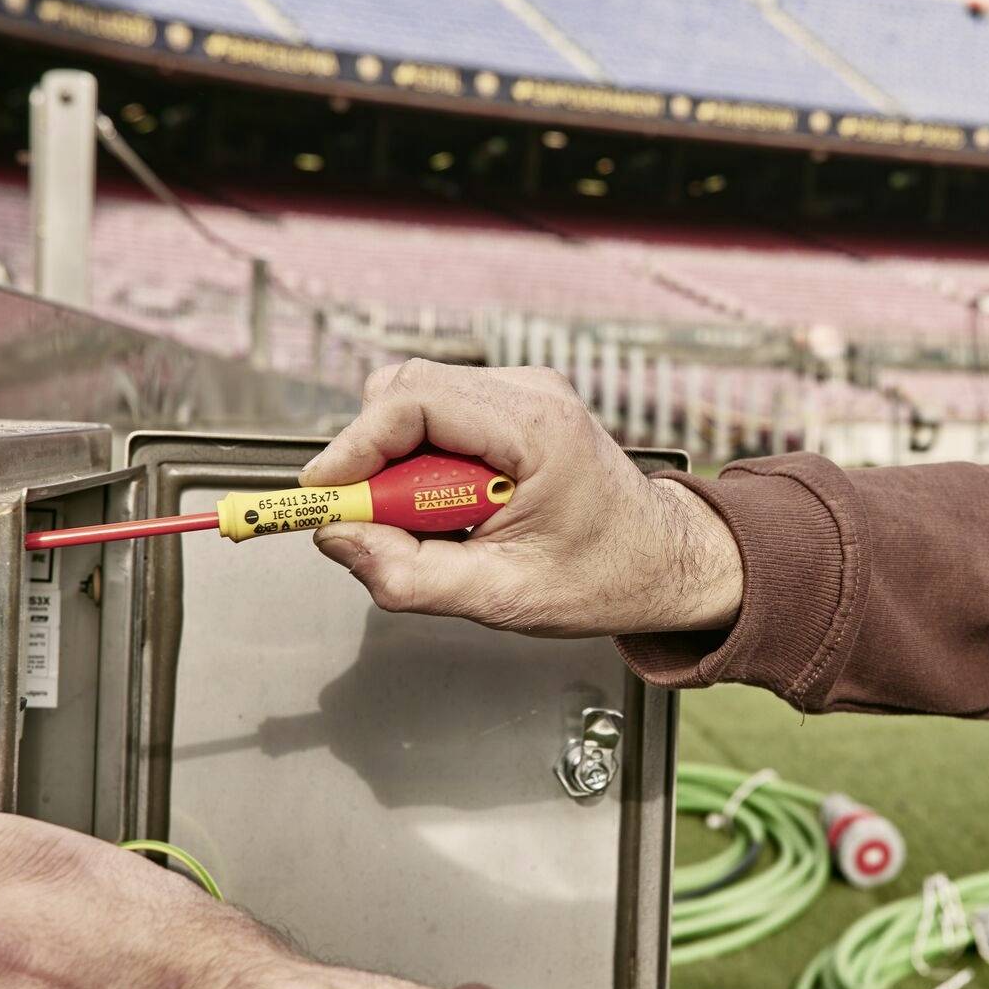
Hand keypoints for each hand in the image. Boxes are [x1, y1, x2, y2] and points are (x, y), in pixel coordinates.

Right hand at [304, 359, 743, 637]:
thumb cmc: (607, 576)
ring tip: (434, 527)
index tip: (322, 496)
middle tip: (375, 526)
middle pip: (404, 392)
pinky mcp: (512, 409)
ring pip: (414, 403)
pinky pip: (437, 419)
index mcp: (536, 428)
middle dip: (371, 460)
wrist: (666, 561)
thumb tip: (339, 540)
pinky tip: (452, 512)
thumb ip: (410, 576)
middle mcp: (529, 393)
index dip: (353, 447)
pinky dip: (422, 465)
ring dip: (399, 467)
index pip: (413, 400)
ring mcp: (523, 394)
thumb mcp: (502, 597)